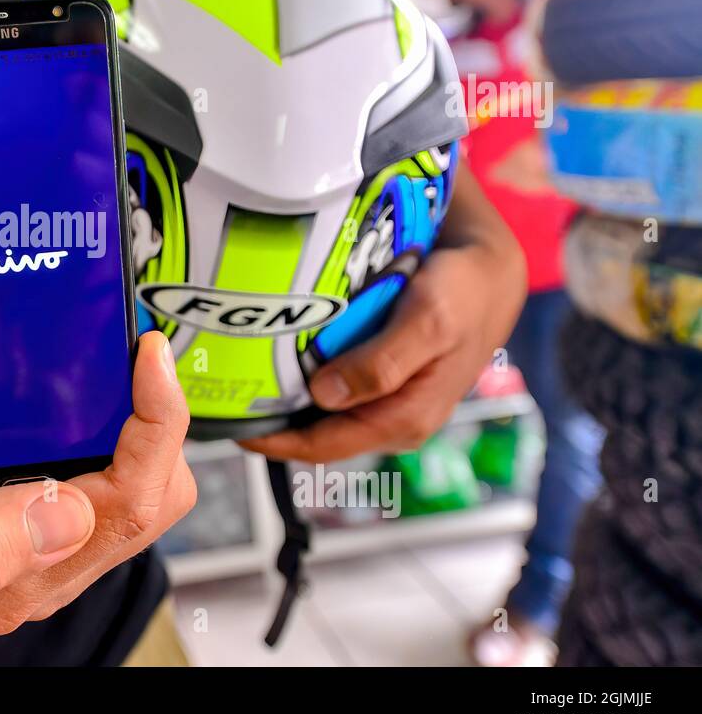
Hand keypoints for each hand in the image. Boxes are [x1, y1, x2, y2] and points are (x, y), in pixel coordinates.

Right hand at [0, 331, 193, 634]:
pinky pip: (108, 478)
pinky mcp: (40, 519)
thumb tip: (69, 517)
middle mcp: (38, 572)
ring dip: (143, 429)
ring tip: (120, 370)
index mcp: (4, 581)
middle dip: (159, 422)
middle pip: (148, 501)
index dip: (153, 429)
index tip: (145, 356)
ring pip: (140, 492)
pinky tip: (93, 392)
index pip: (122, 508)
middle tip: (137, 351)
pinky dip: (118, 431)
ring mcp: (43, 548)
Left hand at [240, 174, 524, 462]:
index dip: (274, 442)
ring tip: (236, 372)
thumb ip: (381, 363)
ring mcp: (386, 397)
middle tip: (220, 392)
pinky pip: (333, 382)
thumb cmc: (466, 293)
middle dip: (271, 419)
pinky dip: (302, 371)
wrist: (492, 267)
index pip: (323, 446)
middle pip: (316, 430)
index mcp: (403, 418)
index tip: (230, 428)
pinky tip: (275, 349)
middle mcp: (391, 416)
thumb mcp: (429, 323)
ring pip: (321, 408)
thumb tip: (324, 396)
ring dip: (283, 395)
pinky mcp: (381, 374)